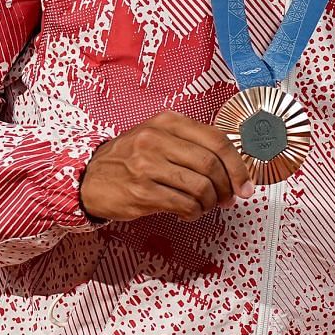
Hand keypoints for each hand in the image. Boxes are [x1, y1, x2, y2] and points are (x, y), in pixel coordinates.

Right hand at [80, 111, 253, 221]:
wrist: (89, 177)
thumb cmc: (129, 159)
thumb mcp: (158, 137)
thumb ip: (192, 145)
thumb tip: (232, 169)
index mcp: (167, 121)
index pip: (216, 140)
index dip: (238, 165)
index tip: (245, 183)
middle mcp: (156, 139)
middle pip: (211, 164)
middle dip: (227, 186)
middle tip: (227, 198)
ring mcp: (147, 165)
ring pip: (200, 187)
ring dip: (210, 202)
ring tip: (204, 205)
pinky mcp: (141, 192)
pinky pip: (183, 204)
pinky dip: (194, 213)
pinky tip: (187, 212)